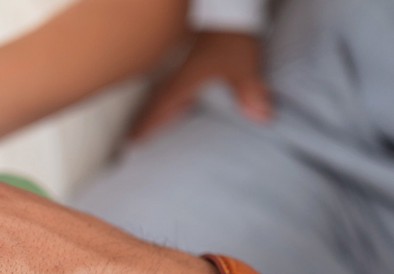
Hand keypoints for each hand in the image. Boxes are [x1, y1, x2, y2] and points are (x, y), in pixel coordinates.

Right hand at [130, 31, 270, 139]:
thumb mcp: (241, 64)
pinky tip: (176, 106)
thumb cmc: (229, 35)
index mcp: (184, 81)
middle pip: (156, 103)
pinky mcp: (194, 63)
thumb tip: (261, 116)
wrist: (229, 10)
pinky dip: (170, 100)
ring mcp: (184, 69)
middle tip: (131, 137)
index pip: (160, 108)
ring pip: (163, 95)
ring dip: (155, 110)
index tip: (132, 140)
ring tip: (146, 125)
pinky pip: (176, 87)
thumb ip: (249, 91)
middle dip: (144, 120)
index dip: (146, 124)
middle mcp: (180, 77)